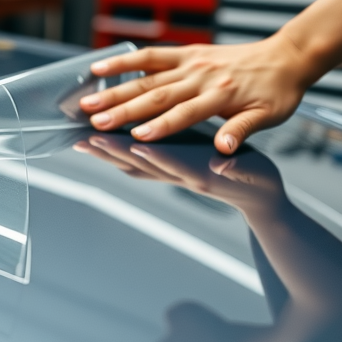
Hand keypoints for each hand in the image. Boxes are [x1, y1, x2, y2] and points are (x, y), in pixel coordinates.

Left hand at [73, 134, 285, 210]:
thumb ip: (237, 165)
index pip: (170, 161)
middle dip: (113, 151)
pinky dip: (119, 157)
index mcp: (200, 173)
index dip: (149, 152)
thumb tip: (223, 161)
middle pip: (141, 164)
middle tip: (86, 139)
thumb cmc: (258, 182)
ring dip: (108, 155)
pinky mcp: (171, 175)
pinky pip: (139, 167)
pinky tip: (104, 149)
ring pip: (134, 166)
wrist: (258, 202)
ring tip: (83, 142)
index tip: (129, 141)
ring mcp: (173, 178)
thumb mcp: (254, 171)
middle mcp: (180, 177)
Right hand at [80, 36, 319, 154]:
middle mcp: (202, 76)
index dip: (160, 126)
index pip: (185, 113)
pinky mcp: (186, 52)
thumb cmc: (278, 91)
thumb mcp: (269, 116)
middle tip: (95, 122)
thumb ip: (241, 130)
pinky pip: (150, 55)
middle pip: (156, 95)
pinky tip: (99, 68)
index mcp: (222, 95)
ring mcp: (191, 62)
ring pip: (146, 77)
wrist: (287, 56)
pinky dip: (124, 61)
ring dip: (115, 89)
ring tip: (87, 101)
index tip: (135, 136)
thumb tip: (223, 148)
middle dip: (123, 110)